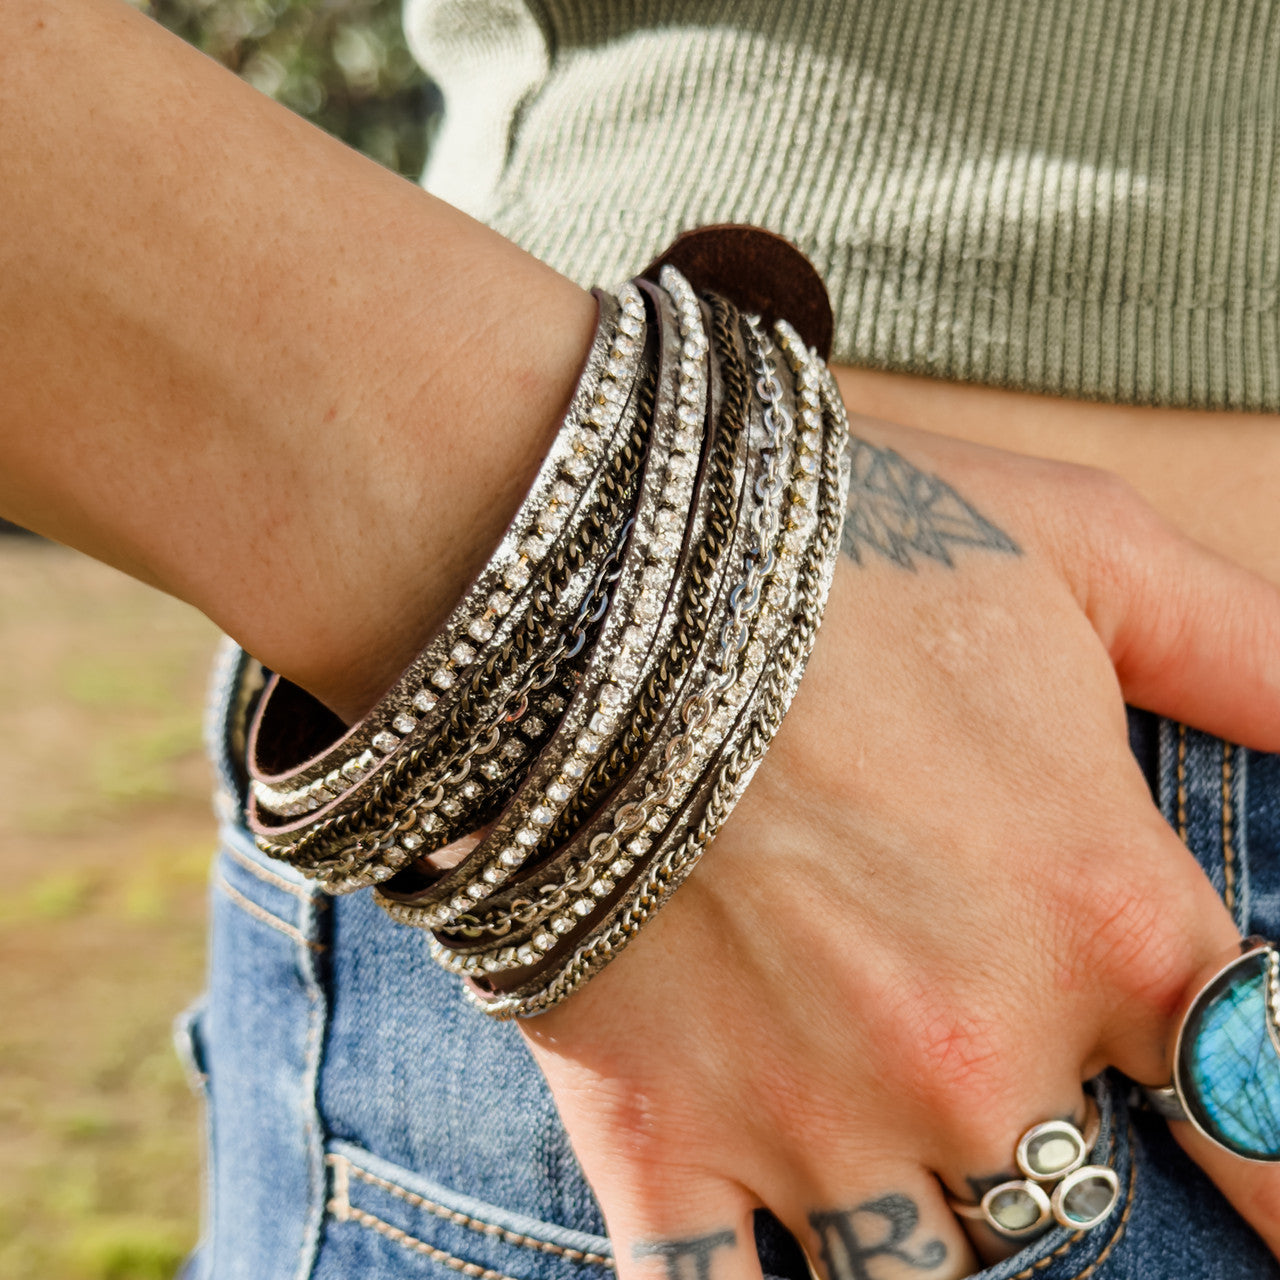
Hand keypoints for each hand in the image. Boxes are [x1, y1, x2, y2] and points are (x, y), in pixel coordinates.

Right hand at [518, 416, 1279, 1279]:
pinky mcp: (655, 1130)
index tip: (1269, 1195)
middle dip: (1046, 1143)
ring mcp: (813, 1115)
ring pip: (920, 1276)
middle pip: (1077, 1206)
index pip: (1276, 1121)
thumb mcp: (1081, 547)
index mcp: (1107, 918)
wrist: (595, 569)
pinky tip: (778, 1271)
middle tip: (968, 1053)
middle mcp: (982, 1055)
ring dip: (920, 1220)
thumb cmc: (844, 542)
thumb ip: (1251, 653)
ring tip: (875, 1123)